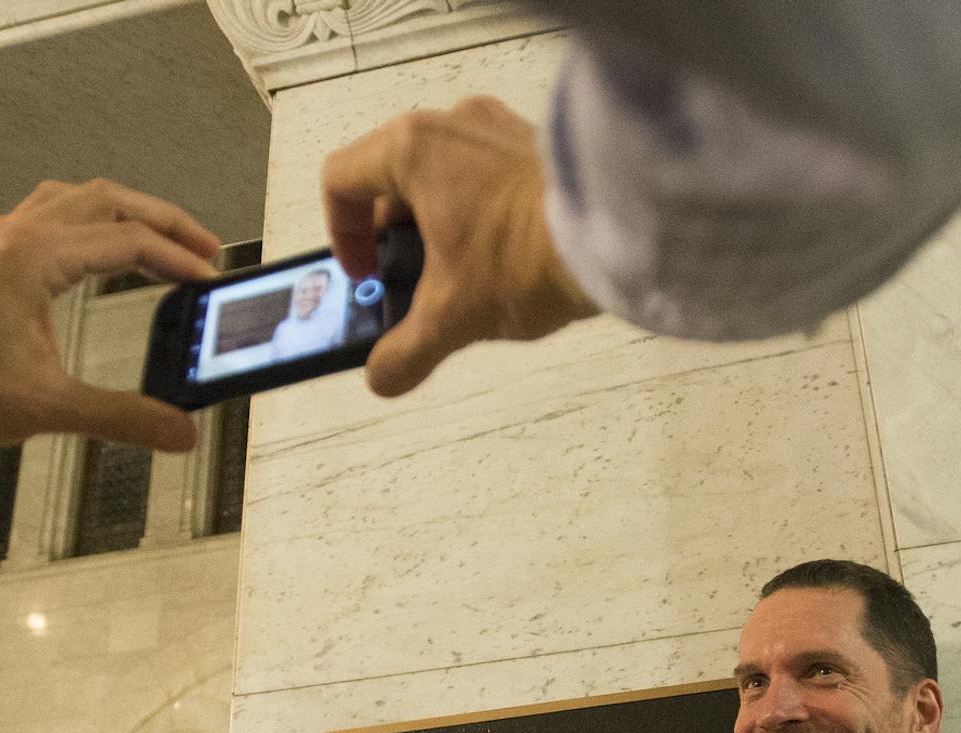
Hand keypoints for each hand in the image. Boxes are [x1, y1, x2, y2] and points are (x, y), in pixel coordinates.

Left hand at [0, 179, 220, 453]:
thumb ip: (121, 417)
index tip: (212, 283)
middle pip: (109, 200)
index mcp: (36, 257)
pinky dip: (89, 223)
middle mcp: (18, 236)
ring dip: (124, 213)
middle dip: (163, 221)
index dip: (179, 261)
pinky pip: (49, 216)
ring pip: (76, 200)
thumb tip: (179, 431)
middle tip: (205, 249)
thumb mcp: (44, 407)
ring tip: (160, 243)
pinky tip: (95, 255)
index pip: (129, 241)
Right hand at [323, 97, 597, 396]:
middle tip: (412, 282)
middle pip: (391, 176)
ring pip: (441, 174)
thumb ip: (405, 352)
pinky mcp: (534, 142)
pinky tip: (501, 254)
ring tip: (461, 274)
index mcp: (412, 150)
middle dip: (393, 235)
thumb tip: (381, 379)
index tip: (367, 274)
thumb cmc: (521, 259)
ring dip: (436, 223)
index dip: (341, 235)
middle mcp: (450, 123)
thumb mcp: (453, 317)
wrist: (619, 233)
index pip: (342, 180)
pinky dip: (477, 209)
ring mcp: (496, 126)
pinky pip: (484, 172)